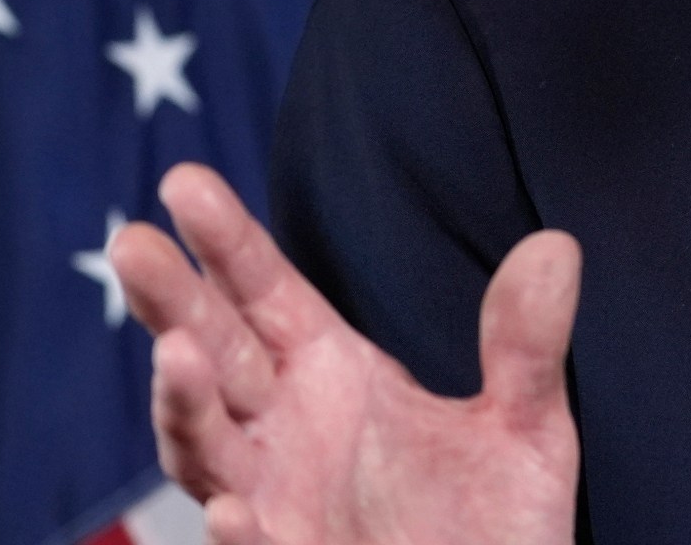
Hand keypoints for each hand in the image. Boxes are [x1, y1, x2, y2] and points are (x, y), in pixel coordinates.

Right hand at [111, 164, 581, 544]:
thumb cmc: (494, 529)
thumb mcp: (525, 426)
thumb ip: (526, 344)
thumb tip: (557, 246)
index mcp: (328, 375)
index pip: (263, 293)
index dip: (226, 243)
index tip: (184, 180)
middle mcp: (284, 434)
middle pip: (212, 354)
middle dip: (171, 303)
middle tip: (133, 244)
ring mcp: (279, 505)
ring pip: (209, 450)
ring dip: (186, 406)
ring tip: (176, 355)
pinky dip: (239, 531)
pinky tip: (233, 511)